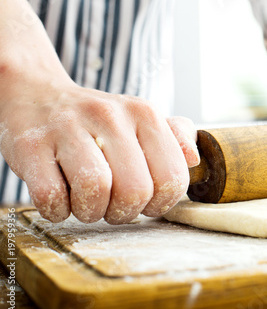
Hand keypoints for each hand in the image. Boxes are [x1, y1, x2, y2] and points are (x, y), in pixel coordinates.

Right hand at [0, 75, 198, 223]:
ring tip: (87, 202)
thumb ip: (175, 138)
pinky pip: (52, 197)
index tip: (146, 202)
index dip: (161, 203)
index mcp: (144, 113)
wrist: (39, 96)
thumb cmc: (99, 122)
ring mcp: (68, 127)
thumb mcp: (142, 120)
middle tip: (113, 206)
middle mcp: (110, 115)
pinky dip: (58, 211)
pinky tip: (61, 198)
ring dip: (91, 212)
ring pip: (95, 191)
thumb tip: (193, 160)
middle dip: (125, 212)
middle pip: (135, 190)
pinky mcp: (31, 145)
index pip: (172, 177)